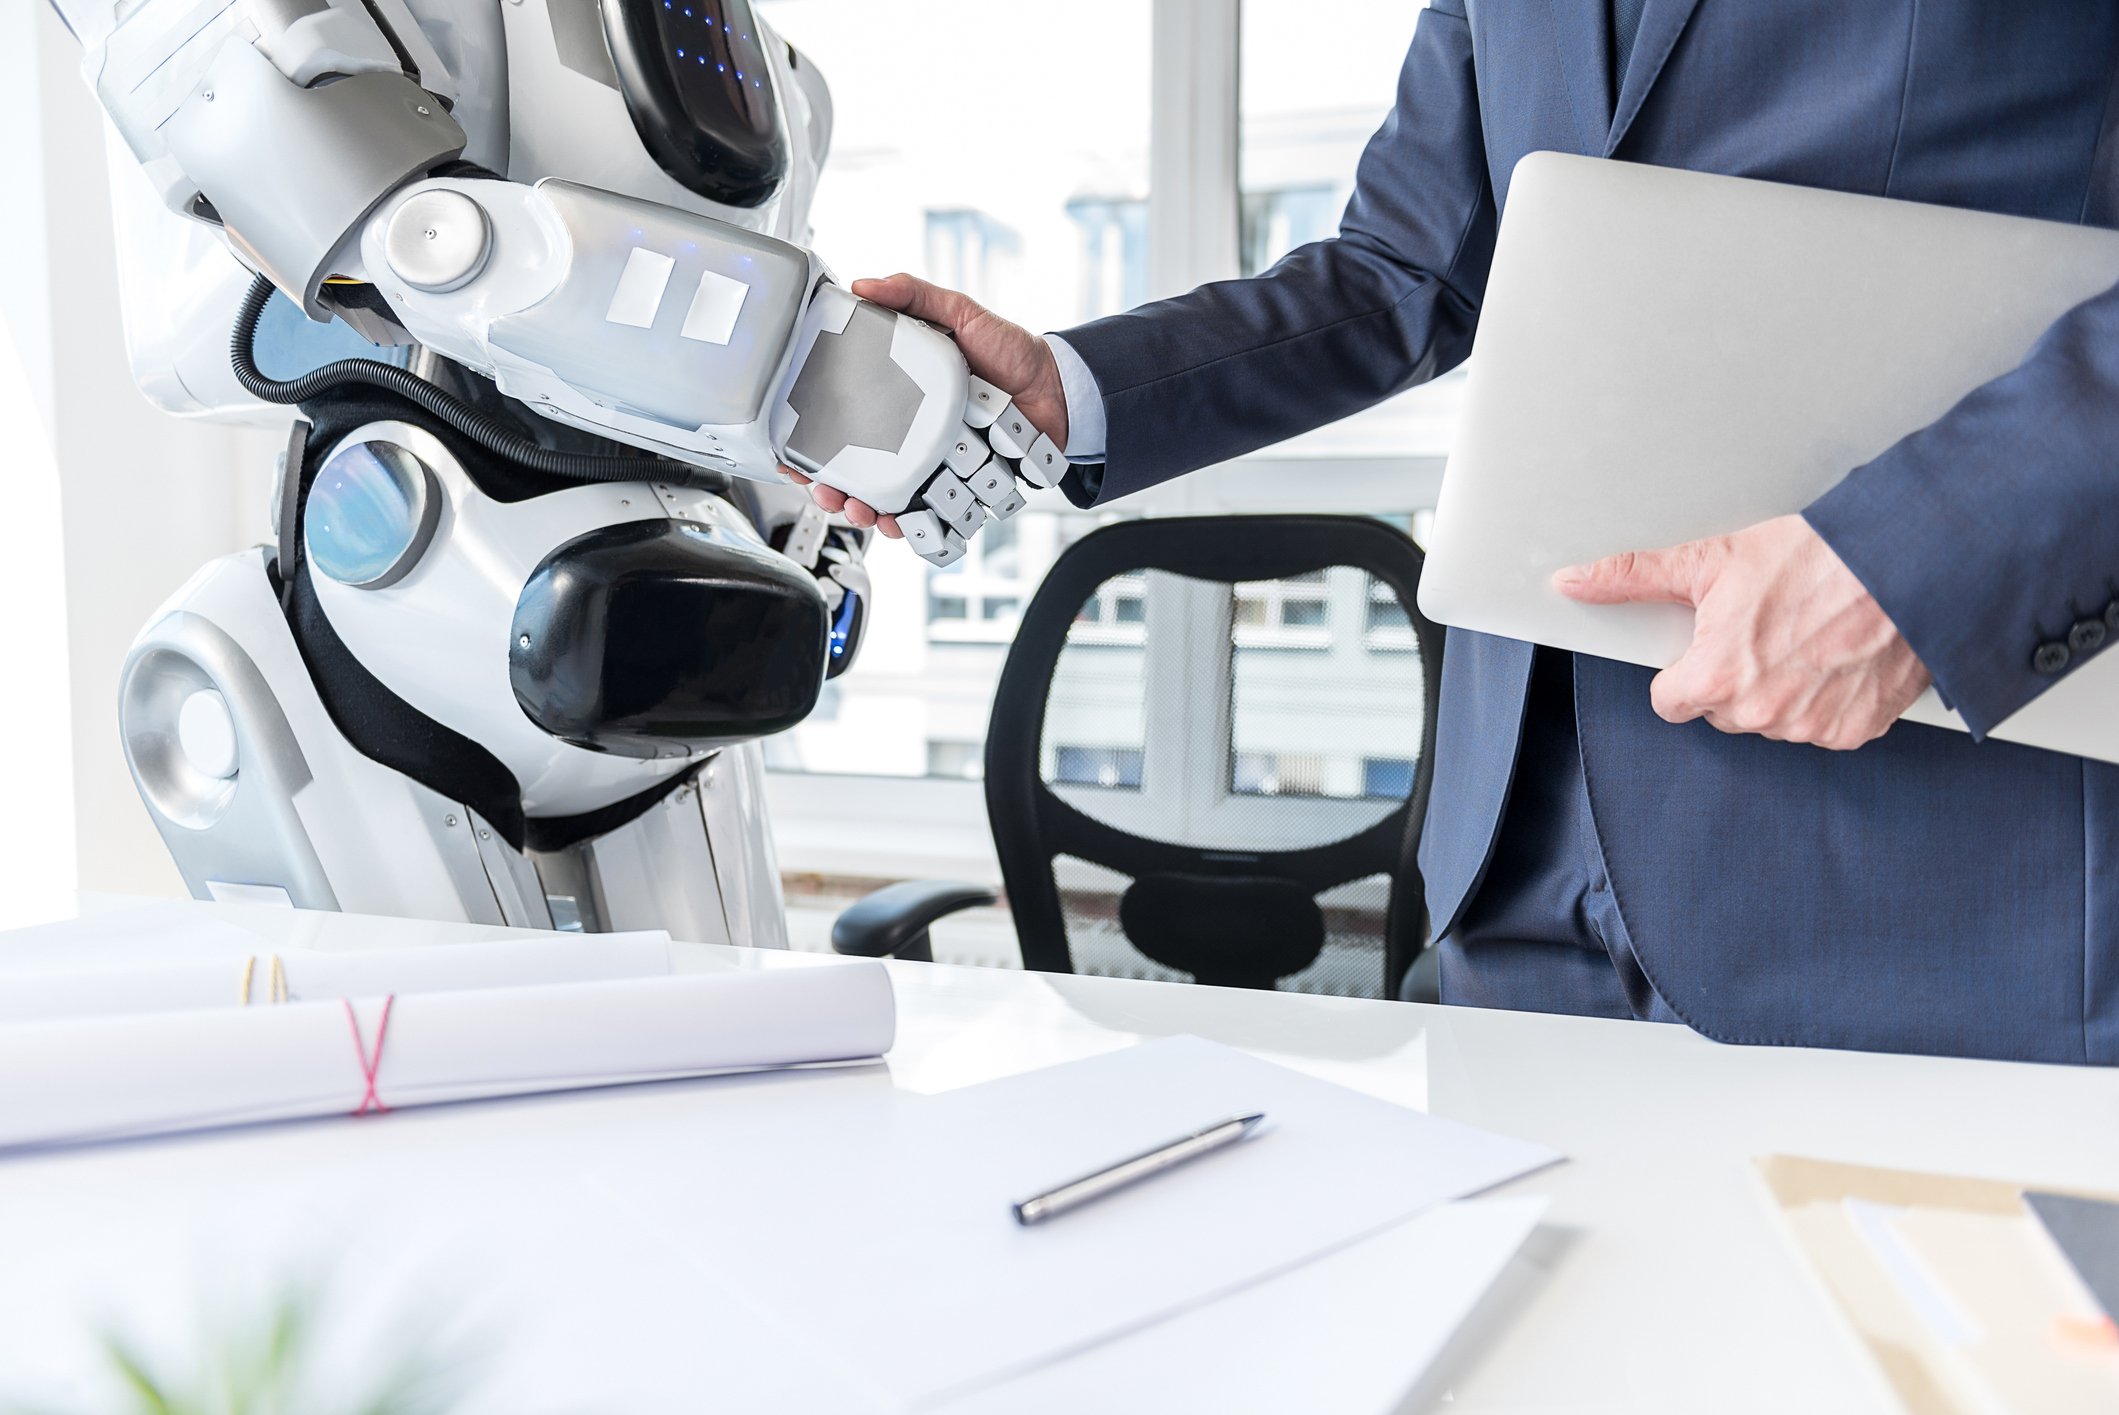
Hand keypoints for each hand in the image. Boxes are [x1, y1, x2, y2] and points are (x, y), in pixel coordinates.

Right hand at [780, 273, 1068, 538]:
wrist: (1061, 390)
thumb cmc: (1011, 352)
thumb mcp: (958, 312)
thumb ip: (915, 295)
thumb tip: (865, 285)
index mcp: (900, 396)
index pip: (843, 419)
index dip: (812, 436)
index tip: (789, 447)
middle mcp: (911, 435)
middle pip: (855, 467)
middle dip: (829, 484)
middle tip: (820, 487)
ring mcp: (934, 464)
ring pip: (886, 496)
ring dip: (862, 508)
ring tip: (855, 507)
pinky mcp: (961, 488)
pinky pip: (929, 514)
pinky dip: (909, 525)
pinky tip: (893, 522)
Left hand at [1553, 515, 1931, 749]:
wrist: (1909, 565)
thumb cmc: (1816, 559)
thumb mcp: (1712, 559)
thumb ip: (1635, 577)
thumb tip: (1575, 581)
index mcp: (1716, 680)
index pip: (1668, 701)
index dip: (1684, 669)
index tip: (1708, 645)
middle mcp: (1760, 715)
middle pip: (1720, 711)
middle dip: (1732, 677)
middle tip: (1765, 630)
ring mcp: (1809, 728)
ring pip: (1768, 720)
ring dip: (1778, 689)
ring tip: (1805, 637)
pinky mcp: (1853, 731)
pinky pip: (1819, 725)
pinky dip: (1824, 699)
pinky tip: (1836, 658)